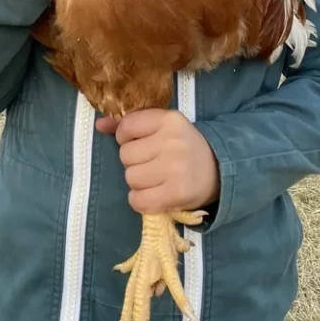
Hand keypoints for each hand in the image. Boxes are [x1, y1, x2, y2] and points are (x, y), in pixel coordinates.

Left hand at [96, 109, 219, 214]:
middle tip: (151, 163)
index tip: (140, 143)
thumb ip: (130, 124)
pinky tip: (152, 195)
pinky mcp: (176, 193)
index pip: (127, 127)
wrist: (220, 170)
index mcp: (169, 120)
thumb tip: (99, 124)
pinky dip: (140, 201)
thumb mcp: (162, 127)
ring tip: (155, 179)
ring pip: (131, 178)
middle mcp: (172, 141)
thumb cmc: (183, 146)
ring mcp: (175, 168)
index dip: (126, 138)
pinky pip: (138, 200)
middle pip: (126, 155)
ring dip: (137, 182)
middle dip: (133, 162)